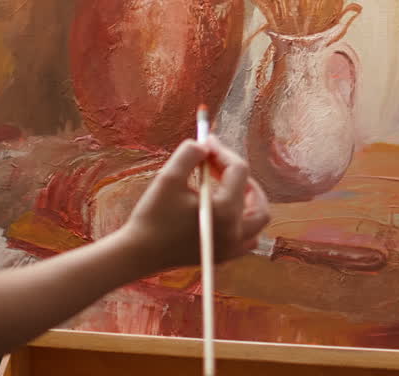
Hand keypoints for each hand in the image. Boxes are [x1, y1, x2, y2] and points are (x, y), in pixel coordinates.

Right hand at [119, 138, 270, 272]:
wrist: (140, 253)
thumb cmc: (152, 216)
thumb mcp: (168, 177)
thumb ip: (189, 153)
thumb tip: (205, 144)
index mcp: (224, 211)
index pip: (238, 171)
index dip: (223, 151)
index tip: (207, 142)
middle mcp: (235, 231)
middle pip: (255, 195)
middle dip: (239, 174)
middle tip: (217, 163)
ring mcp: (232, 247)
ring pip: (258, 218)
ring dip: (248, 198)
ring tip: (225, 185)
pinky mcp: (224, 255)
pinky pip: (248, 237)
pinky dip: (243, 220)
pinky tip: (223, 210)